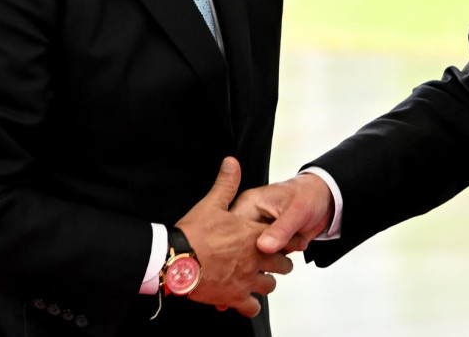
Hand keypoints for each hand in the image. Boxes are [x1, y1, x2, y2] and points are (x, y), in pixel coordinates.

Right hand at [175, 157, 293, 317]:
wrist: (176, 259)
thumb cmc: (194, 233)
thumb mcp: (211, 203)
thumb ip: (226, 184)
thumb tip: (232, 162)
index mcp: (252, 234)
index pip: (283, 236)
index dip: (289, 238)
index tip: (292, 239)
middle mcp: (254, 258)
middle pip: (282, 264)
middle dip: (281, 261)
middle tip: (277, 260)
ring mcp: (246, 280)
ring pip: (269, 285)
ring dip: (267, 282)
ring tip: (262, 279)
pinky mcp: (234, 297)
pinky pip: (251, 306)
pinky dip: (250, 305)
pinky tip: (247, 301)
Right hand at [232, 173, 334, 254]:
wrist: (324, 200)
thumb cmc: (308, 195)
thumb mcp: (297, 210)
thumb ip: (281, 229)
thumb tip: (264, 247)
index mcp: (249, 204)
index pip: (232, 228)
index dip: (240, 242)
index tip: (260, 248)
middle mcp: (249, 219)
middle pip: (241, 246)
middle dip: (264, 252)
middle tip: (286, 240)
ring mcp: (257, 233)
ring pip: (254, 257)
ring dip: (273, 257)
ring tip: (291, 241)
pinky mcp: (266, 244)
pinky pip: (265, 260)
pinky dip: (278, 260)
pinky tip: (291, 247)